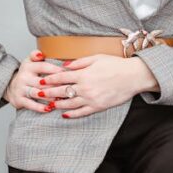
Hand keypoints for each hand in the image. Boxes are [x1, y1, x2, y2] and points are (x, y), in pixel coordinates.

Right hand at [3, 50, 67, 112]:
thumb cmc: (27, 73)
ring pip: (37, 93)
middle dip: (55, 85)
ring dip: (50, 97)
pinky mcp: (19, 99)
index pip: (43, 67)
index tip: (67, 73)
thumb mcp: (29, 61)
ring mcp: (21, 89)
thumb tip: (40, 54)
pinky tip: (49, 108)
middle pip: (42, 82)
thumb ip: (35, 54)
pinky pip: (31, 104)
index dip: (56, 70)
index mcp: (28, 66)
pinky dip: (40, 107)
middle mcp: (23, 77)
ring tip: (61, 99)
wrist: (10, 86)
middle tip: (69, 88)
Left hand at [42, 54, 157, 118]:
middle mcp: (85, 88)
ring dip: (57, 104)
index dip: (50, 79)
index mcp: (83, 74)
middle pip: (62, 91)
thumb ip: (79, 62)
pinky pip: (82, 112)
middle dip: (49, 92)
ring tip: (48, 104)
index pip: (62, 77)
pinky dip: (72, 114)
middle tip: (39, 93)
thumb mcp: (96, 58)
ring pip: (69, 104)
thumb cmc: (116, 65)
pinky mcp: (98, 107)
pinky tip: (65, 114)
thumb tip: (64, 65)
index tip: (43, 80)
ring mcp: (91, 99)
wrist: (133, 77)